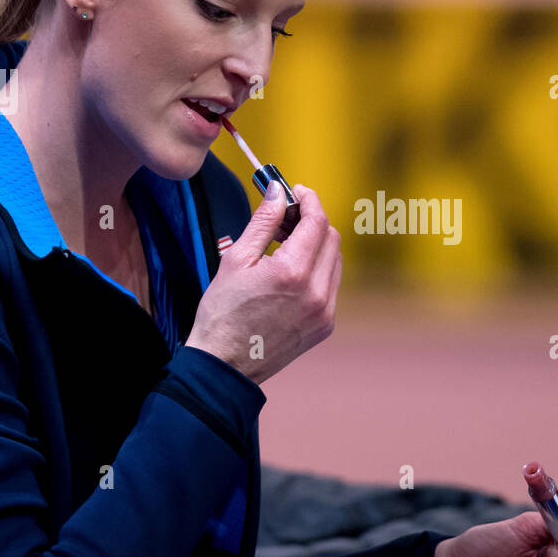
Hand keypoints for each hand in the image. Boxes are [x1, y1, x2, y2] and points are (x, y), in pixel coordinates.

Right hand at [185, 182, 340, 384]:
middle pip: (330, 238)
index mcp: (292, 272)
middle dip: (312, 221)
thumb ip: (263, 222)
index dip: (309, 200)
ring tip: (286, 245)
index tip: (297, 192)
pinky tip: (291, 272)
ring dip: (317, 245)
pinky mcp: (325, 326)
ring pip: (334, 261)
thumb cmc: (222, 313)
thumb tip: (278, 193)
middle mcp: (316, 292)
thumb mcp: (236, 259)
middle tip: (287, 217)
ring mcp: (324, 312)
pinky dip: (318, 270)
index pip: (316, 222)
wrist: (224, 364)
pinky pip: (331, 285)